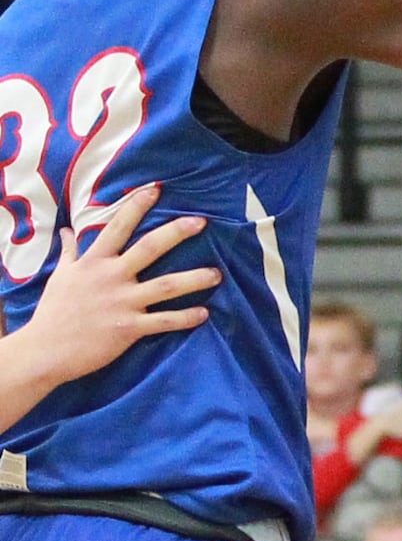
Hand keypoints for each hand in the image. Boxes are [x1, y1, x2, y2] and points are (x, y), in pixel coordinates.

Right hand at [24, 185, 217, 385]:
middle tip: (201, 222)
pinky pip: (164, 320)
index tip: (156, 189)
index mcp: (94, 262)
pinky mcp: (129, 328)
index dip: (136, 207)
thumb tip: (66, 230)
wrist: (44, 352)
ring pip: (167, 285)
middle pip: (150, 248)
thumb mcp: (60, 276)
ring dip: (195, 279)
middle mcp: (112, 277)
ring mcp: (122, 302)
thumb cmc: (53, 312)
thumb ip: (69, 252)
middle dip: (177, 233)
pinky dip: (185, 317)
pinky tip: (204, 313)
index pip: (118, 227)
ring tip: (217, 274)